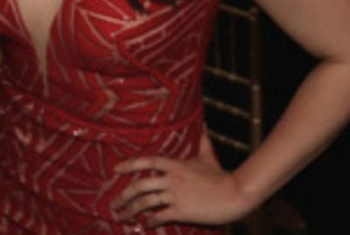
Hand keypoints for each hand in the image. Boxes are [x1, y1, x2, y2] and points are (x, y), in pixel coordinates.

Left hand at [112, 135, 251, 226]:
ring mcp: (176, 195)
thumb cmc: (221, 175)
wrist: (235, 194)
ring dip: (131, 210)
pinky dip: (150, 221)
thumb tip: (202, 124)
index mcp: (175, 164)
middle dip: (123, 196)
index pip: (146, 161)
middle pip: (140, 185)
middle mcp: (171, 179)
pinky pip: (160, 216)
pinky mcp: (182, 211)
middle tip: (113, 203)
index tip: (115, 169)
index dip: (129, 165)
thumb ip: (201, 140)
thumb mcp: (208, 155)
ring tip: (122, 216)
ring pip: (146, 203)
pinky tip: (145, 224)